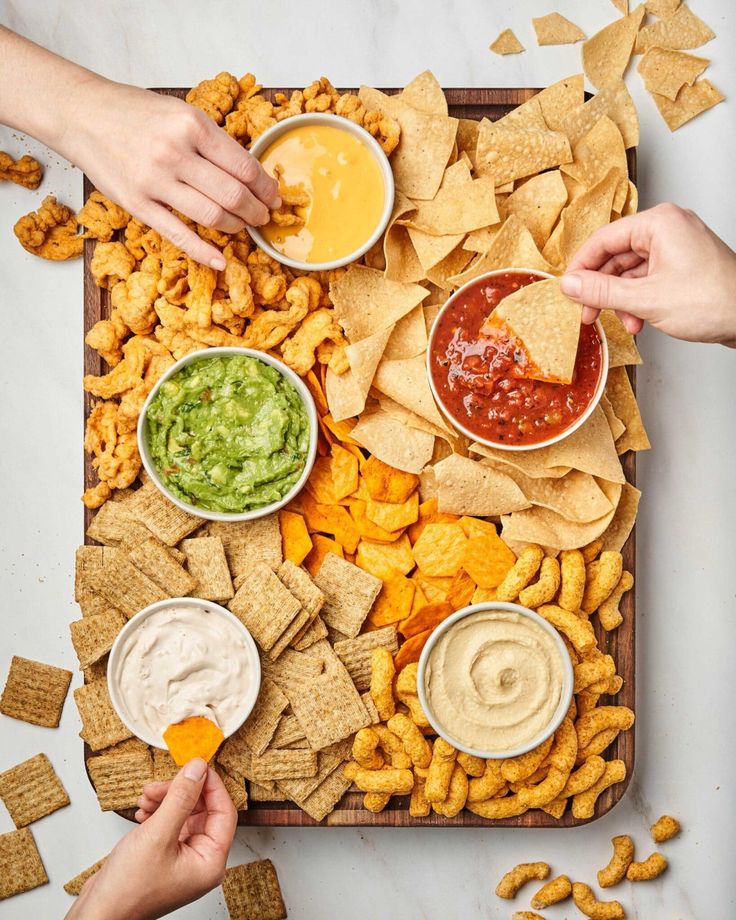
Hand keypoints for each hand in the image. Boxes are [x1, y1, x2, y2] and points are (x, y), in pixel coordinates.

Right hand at [59, 78, 279, 268]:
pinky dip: (203, 252)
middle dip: (256, 211)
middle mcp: (175, 153)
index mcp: (192, 126)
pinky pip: (178, 235)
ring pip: (212, 216)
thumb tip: (250, 174)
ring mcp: (155, 181)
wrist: (82, 114)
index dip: (266, 188)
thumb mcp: (180, 113)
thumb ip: (211, 142)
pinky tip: (220, 261)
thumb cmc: (134, 112)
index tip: (274, 196)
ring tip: (243, 226)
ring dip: (236, 227)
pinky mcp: (138, 204)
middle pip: (233, 195)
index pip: (244, 166)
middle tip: (262, 216)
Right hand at [66, 759, 236, 919]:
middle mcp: (200, 860)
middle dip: (181, 793)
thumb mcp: (157, 834)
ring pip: (184, 813)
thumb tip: (198, 768)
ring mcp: (183, 858)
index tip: (196, 766)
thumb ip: (181, 798)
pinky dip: (157, 812)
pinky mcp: (165, 855)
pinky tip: (143, 811)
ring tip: (146, 799)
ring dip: (166, 800)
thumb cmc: (127, 890)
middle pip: (203, 810)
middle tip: (160, 786)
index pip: (224, 812)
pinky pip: (170, 823)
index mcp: (210, 862)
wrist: (97, 913)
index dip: (211, 786)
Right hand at [560, 203, 735, 347]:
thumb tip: (570, 284)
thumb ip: (601, 290)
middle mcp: (668, 228)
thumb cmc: (714, 301)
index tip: (568, 289)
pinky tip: (639, 319)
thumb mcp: (645, 299)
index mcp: (659, 223)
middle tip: (589, 312)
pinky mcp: (683, 265)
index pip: (603, 239)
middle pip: (616, 256)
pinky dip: (639, 299)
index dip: (581, 267)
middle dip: (603, 289)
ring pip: (631, 271)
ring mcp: (677, 246)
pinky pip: (648, 278)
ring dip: (622, 300)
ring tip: (624, 322)